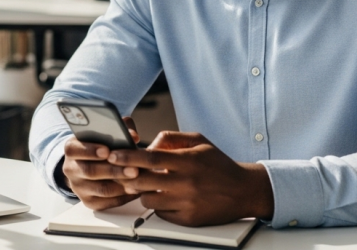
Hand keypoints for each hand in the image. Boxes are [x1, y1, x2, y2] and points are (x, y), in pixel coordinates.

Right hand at [61, 117, 141, 209]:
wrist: (88, 165)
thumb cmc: (101, 146)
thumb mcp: (106, 133)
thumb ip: (119, 128)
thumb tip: (133, 136)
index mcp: (72, 149)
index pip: (74, 149)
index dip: (90, 150)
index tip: (107, 151)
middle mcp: (71, 169)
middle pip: (90, 171)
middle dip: (114, 170)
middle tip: (133, 169)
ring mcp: (79, 187)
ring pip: (100, 189)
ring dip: (121, 185)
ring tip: (138, 180)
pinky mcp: (89, 201)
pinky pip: (106, 202)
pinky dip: (122, 197)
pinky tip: (135, 190)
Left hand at [109, 131, 273, 226]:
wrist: (244, 190)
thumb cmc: (218, 164)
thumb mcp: (199, 141)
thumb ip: (171, 138)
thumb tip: (149, 145)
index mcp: (187, 161)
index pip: (150, 158)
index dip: (128, 156)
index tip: (113, 155)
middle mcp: (186, 183)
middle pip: (144, 181)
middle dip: (128, 176)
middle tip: (123, 172)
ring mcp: (187, 203)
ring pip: (148, 200)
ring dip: (144, 192)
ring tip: (150, 186)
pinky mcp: (188, 219)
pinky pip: (161, 214)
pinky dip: (159, 206)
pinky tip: (166, 198)